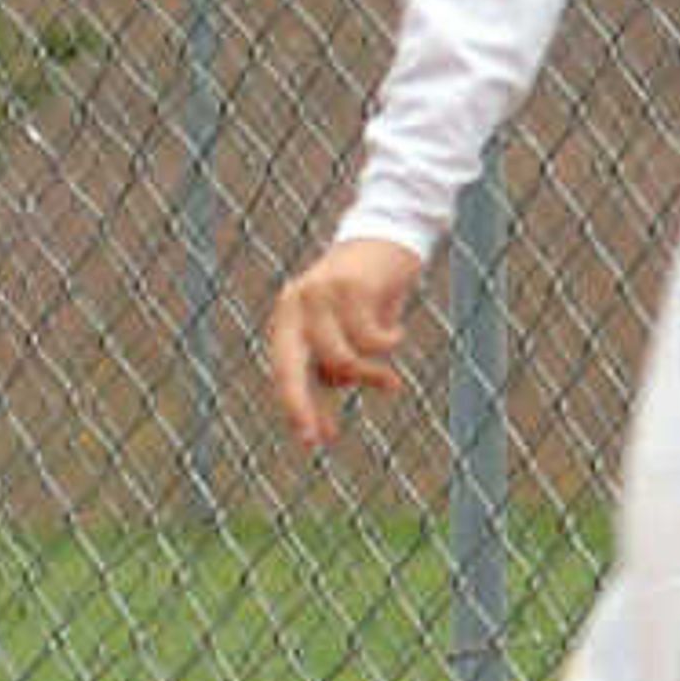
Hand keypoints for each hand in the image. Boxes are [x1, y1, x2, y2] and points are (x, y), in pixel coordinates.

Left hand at [261, 234, 424, 450]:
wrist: (389, 237)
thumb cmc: (366, 292)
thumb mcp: (344, 332)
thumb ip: (330, 367)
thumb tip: (322, 423)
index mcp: (288, 316)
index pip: (282, 370)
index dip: (295, 407)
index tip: (311, 443)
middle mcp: (296, 303)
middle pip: (290, 368)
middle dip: (302, 405)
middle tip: (322, 438)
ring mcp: (320, 293)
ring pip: (339, 359)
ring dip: (370, 376)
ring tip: (391, 383)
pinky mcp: (350, 285)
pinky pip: (369, 337)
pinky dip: (387, 343)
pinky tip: (397, 332)